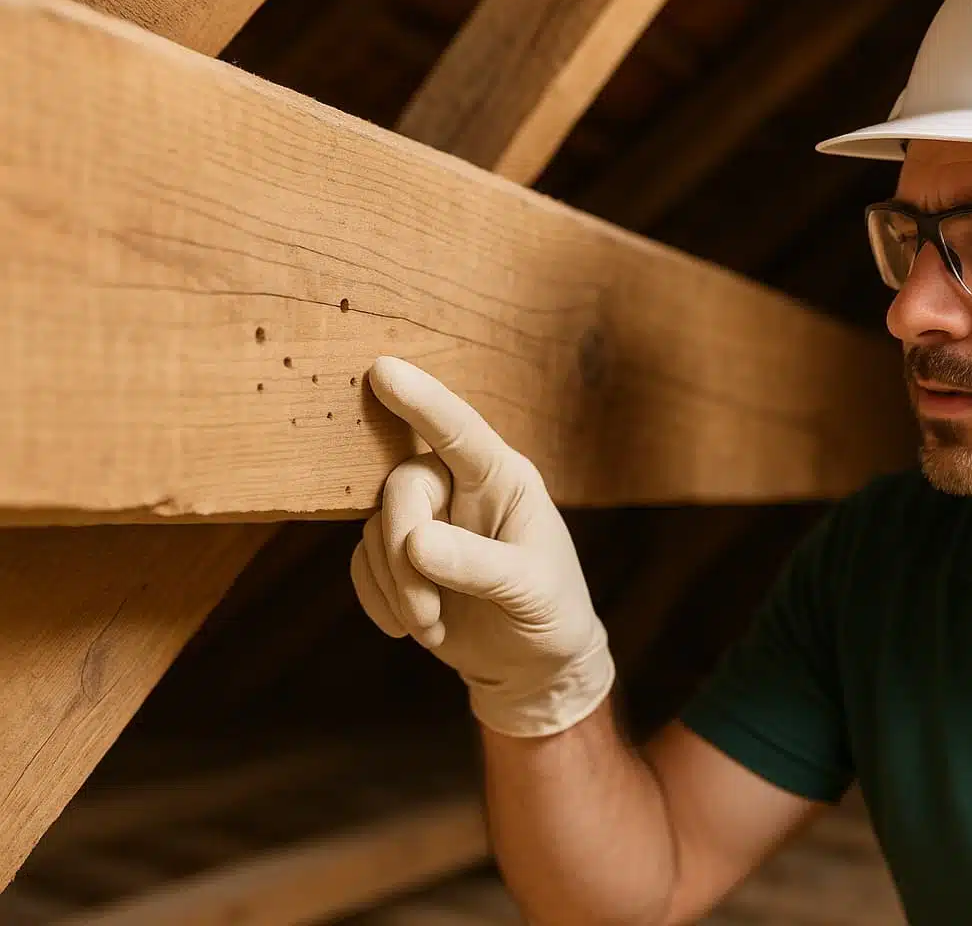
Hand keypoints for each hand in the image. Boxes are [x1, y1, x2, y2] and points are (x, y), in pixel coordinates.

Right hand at [350, 356, 614, 737]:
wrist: (533, 664)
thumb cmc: (549, 611)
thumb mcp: (529, 589)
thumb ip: (478, 564)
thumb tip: (414, 542)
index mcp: (505, 478)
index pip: (460, 431)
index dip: (423, 401)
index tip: (384, 370)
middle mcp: (461, 488)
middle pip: (402, 487)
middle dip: (404, 551)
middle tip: (426, 613)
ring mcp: (427, 520)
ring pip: (375, 530)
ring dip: (396, 588)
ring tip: (433, 626)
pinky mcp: (397, 557)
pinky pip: (361, 563)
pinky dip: (380, 600)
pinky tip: (415, 629)